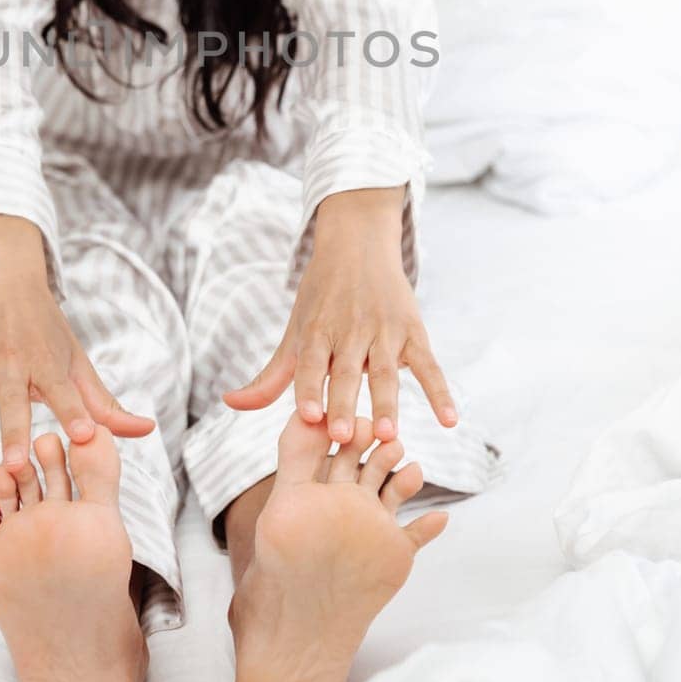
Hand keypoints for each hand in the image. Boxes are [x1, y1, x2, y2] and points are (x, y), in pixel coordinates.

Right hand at [0, 214, 154, 491]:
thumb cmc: (45, 326)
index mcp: (46, 361)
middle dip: (11, 433)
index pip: (64, 390)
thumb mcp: (77, 358)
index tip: (82, 438)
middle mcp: (10, 365)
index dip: (74, 412)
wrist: (2, 277)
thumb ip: (104, 403)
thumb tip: (145, 431)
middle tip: (12, 466)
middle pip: (11, 405)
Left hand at [223, 187, 457, 444]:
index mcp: (318, 330)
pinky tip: (449, 420)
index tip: (307, 416)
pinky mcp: (413, 330)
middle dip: (346, 404)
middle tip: (344, 437)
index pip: (311, 364)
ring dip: (388, 402)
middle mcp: (350, 330)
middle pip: (348, 372)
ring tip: (390, 435)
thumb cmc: (322, 297)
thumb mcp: (296, 331)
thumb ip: (271, 375)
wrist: (359, 244)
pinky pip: (429, 365)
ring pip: (386, 371)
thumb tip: (230, 403)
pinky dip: (440, 392)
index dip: (309, 389)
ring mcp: (384, 330)